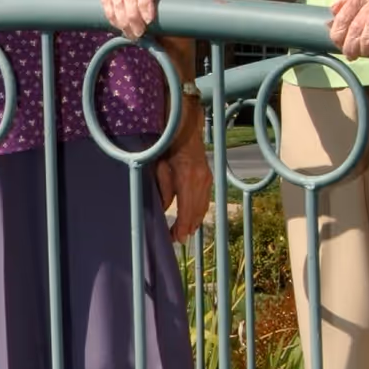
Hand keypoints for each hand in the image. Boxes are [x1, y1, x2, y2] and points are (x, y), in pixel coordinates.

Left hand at [156, 108, 210, 242]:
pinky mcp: (209, 177)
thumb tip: (165, 211)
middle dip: (188, 228)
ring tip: (185, 233)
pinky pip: (205, 200)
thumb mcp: (159, 169)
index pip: (187, 211)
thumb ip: (164, 192)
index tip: (176, 239)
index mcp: (187, 179)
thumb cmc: (166, 147)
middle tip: (178, 240)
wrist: (184, 129)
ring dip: (195, 222)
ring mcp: (208, 179)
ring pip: (203, 208)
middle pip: (197, 212)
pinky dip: (200, 212)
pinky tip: (193, 219)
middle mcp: (202, 181)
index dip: (182, 227)